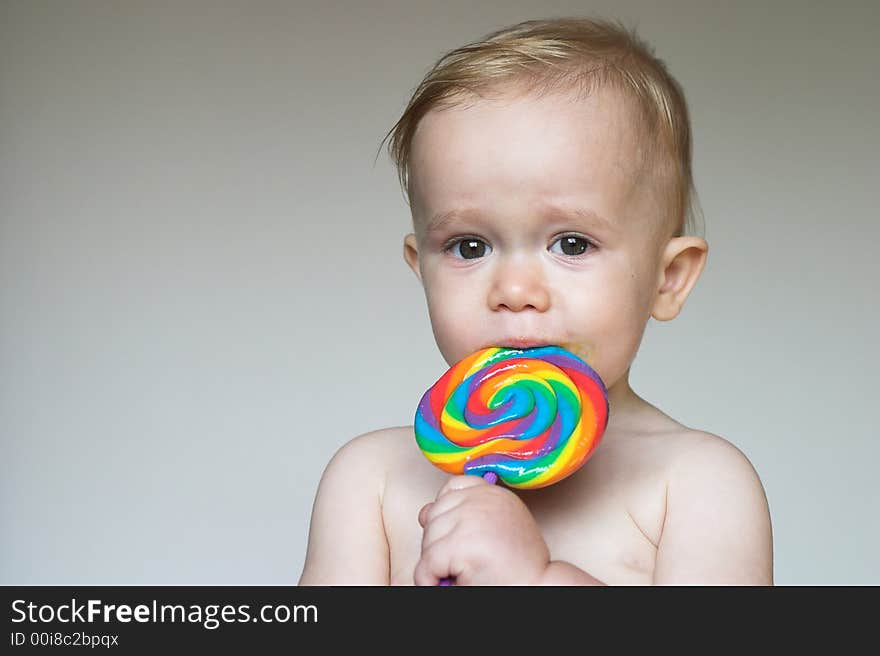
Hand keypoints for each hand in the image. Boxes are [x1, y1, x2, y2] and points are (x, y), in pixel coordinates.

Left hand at [414, 475, 549, 584]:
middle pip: (435, 512)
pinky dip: (428, 578)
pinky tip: (446, 583)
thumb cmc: (515, 565)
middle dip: (438, 540)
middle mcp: (484, 498)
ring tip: (459, 572)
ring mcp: (474, 518)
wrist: (537, 589)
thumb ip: (462, 513)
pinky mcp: (464, 543)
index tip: (455, 535)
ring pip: (429, 538)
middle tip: (460, 561)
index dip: (446, 512)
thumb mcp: (490, 527)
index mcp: (494, 492)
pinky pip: (428, 562)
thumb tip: (424, 512)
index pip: (453, 487)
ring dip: (435, 561)